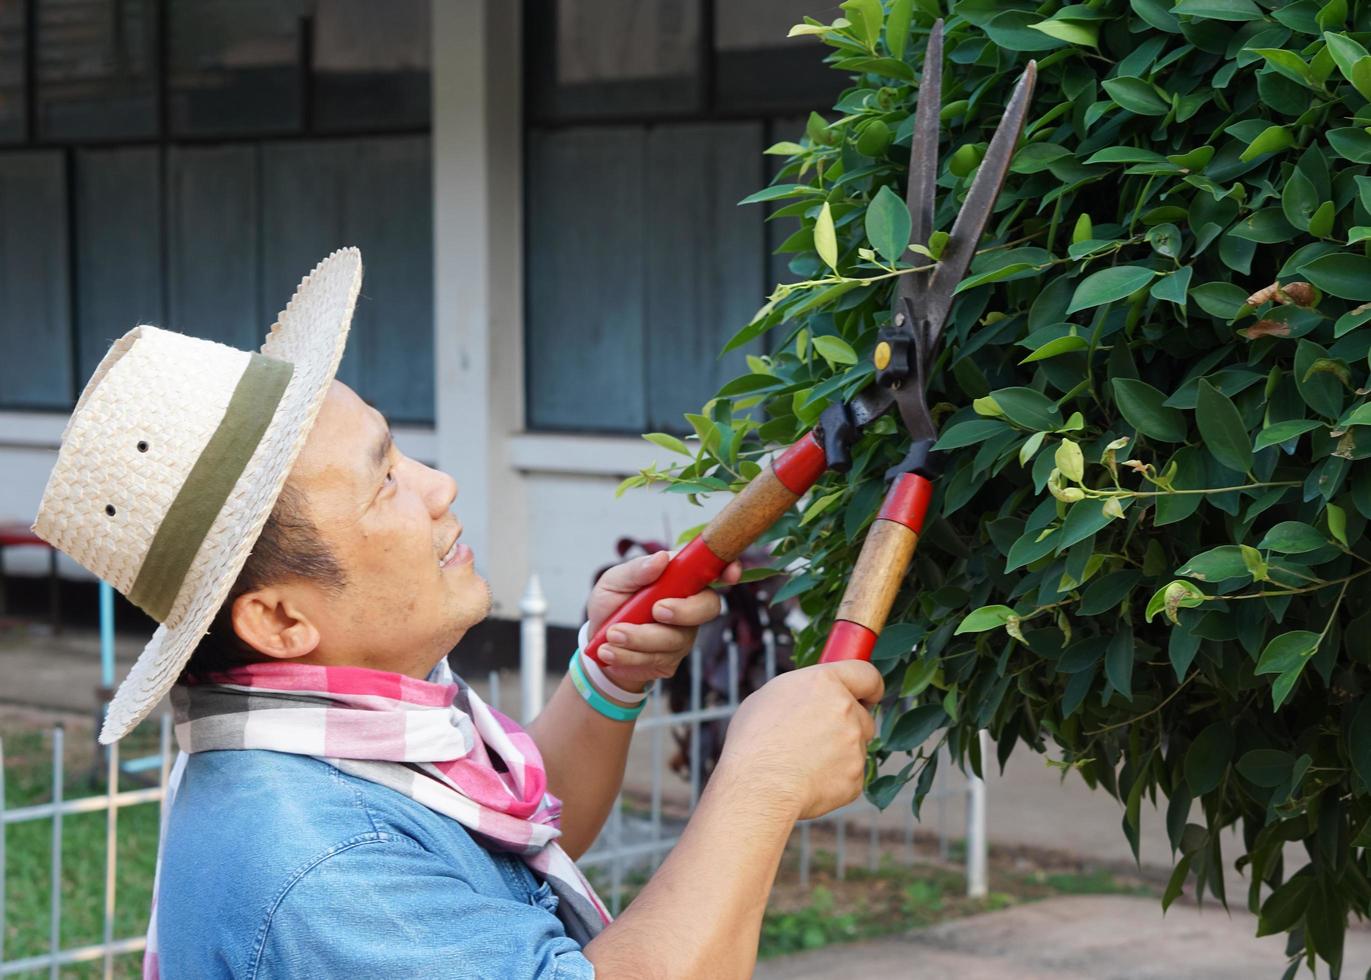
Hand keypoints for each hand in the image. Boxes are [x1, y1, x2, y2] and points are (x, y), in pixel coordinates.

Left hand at [585, 551, 742, 693]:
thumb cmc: (611, 604)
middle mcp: (688, 604)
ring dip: (640, 638)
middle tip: (656, 610)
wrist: (596, 643)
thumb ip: (636, 570)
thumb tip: (661, 558)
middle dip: (683, 610)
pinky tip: (610, 652)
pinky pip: (657, 659)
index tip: (730, 574)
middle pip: (708, 607)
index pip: (712, 570)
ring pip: (675, 638)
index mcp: (678, 577)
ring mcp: (683, 634)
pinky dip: (629, 655)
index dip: (727, 570)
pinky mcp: (671, 659)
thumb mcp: (614, 581)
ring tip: (612, 635)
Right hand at [717, 661, 883, 820]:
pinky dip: (835, 778)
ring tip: (803, 762)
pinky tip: (808, 781)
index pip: (867, 675)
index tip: (869, 696)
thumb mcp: (769, 697)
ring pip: (857, 747)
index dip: (870, 686)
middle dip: (848, 725)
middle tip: (817, 737)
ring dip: (840, 753)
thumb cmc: (753, 741)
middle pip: (862, 715)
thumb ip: (802, 692)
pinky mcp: (856, 776)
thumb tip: (811, 697)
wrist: (757, 788)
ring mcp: (855, 744)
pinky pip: (851, 775)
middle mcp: (845, 709)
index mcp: (824, 682)